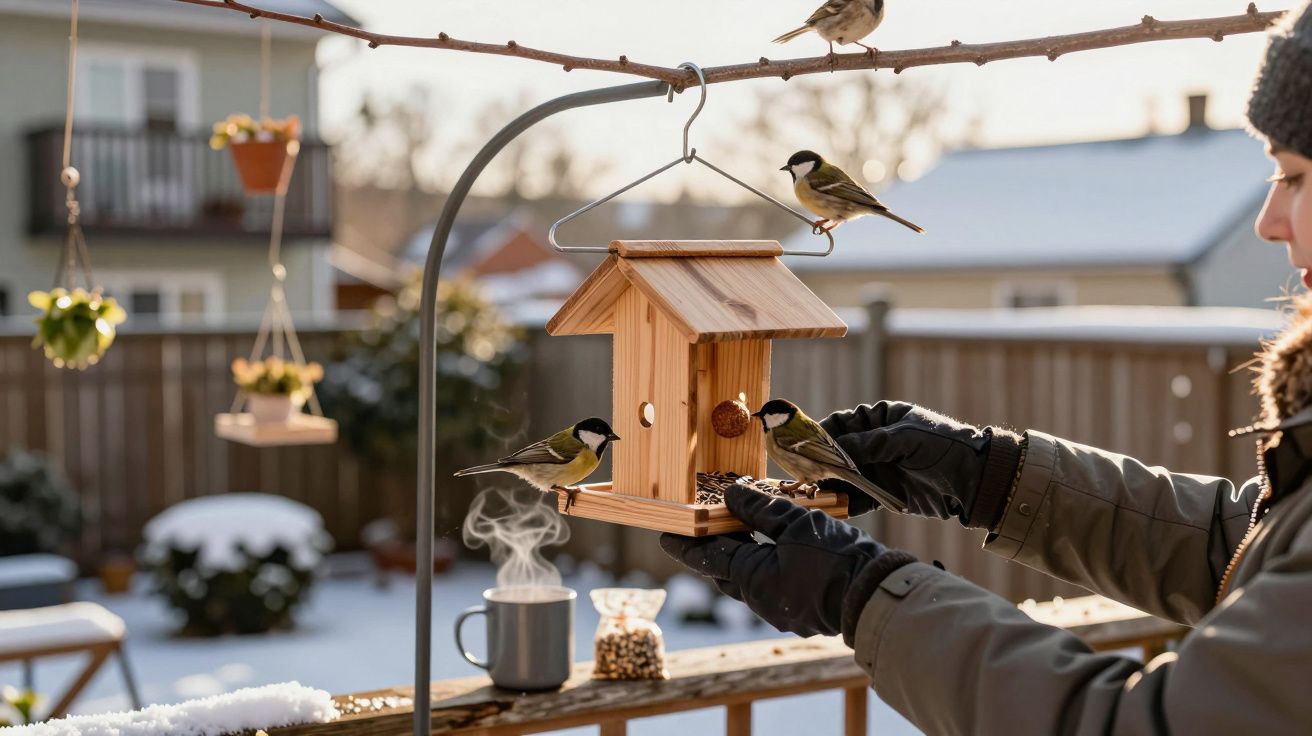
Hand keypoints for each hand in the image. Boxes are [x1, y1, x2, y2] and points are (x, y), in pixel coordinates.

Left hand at [660, 481, 914, 640]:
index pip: (708, 559)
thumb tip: (731, 496)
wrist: (878, 598)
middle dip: (716, 550)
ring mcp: (782, 612)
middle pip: (727, 572)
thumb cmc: (837, 559)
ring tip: (745, 532)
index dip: (685, 546)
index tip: (664, 536)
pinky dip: (767, 567)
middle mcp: (761, 601)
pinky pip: (773, 589)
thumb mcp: (797, 523)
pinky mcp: (802, 615)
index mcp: (752, 580)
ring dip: (745, 557)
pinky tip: (779, 551)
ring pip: (751, 581)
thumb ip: (761, 509)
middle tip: (706, 528)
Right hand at [820, 401, 1021, 529]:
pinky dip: (845, 504)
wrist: (975, 480)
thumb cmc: (944, 446)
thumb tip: (836, 448)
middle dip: (819, 464)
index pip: (842, 424)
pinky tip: (830, 509)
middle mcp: (875, 443)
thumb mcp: (906, 438)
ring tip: (810, 494)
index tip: (800, 446)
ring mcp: (879, 469)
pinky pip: (859, 498)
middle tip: (801, 475)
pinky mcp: (885, 493)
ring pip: (845, 477)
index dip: (819, 434)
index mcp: (880, 419)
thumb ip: (870, 444)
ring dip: (829, 486)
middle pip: (837, 453)